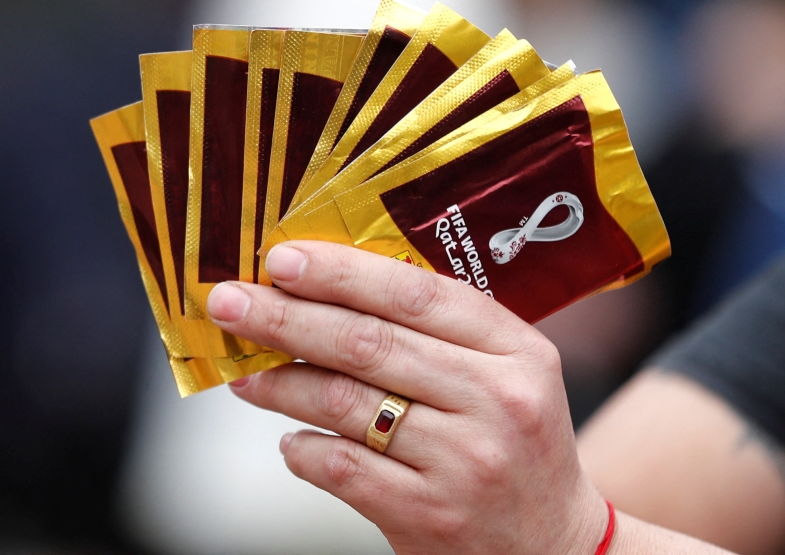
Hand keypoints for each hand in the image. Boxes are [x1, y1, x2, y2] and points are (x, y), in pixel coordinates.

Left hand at [205, 241, 609, 554]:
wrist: (553, 545)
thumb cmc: (514, 441)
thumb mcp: (506, 372)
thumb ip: (440, 329)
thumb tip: (331, 289)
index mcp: (517, 350)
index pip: (414, 294)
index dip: (339, 272)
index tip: (281, 259)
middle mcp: (495, 400)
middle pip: (368, 343)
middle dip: (286, 317)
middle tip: (231, 302)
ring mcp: (462, 461)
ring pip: (345, 403)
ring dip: (280, 383)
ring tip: (244, 372)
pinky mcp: (428, 515)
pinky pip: (341, 467)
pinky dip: (302, 448)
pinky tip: (288, 438)